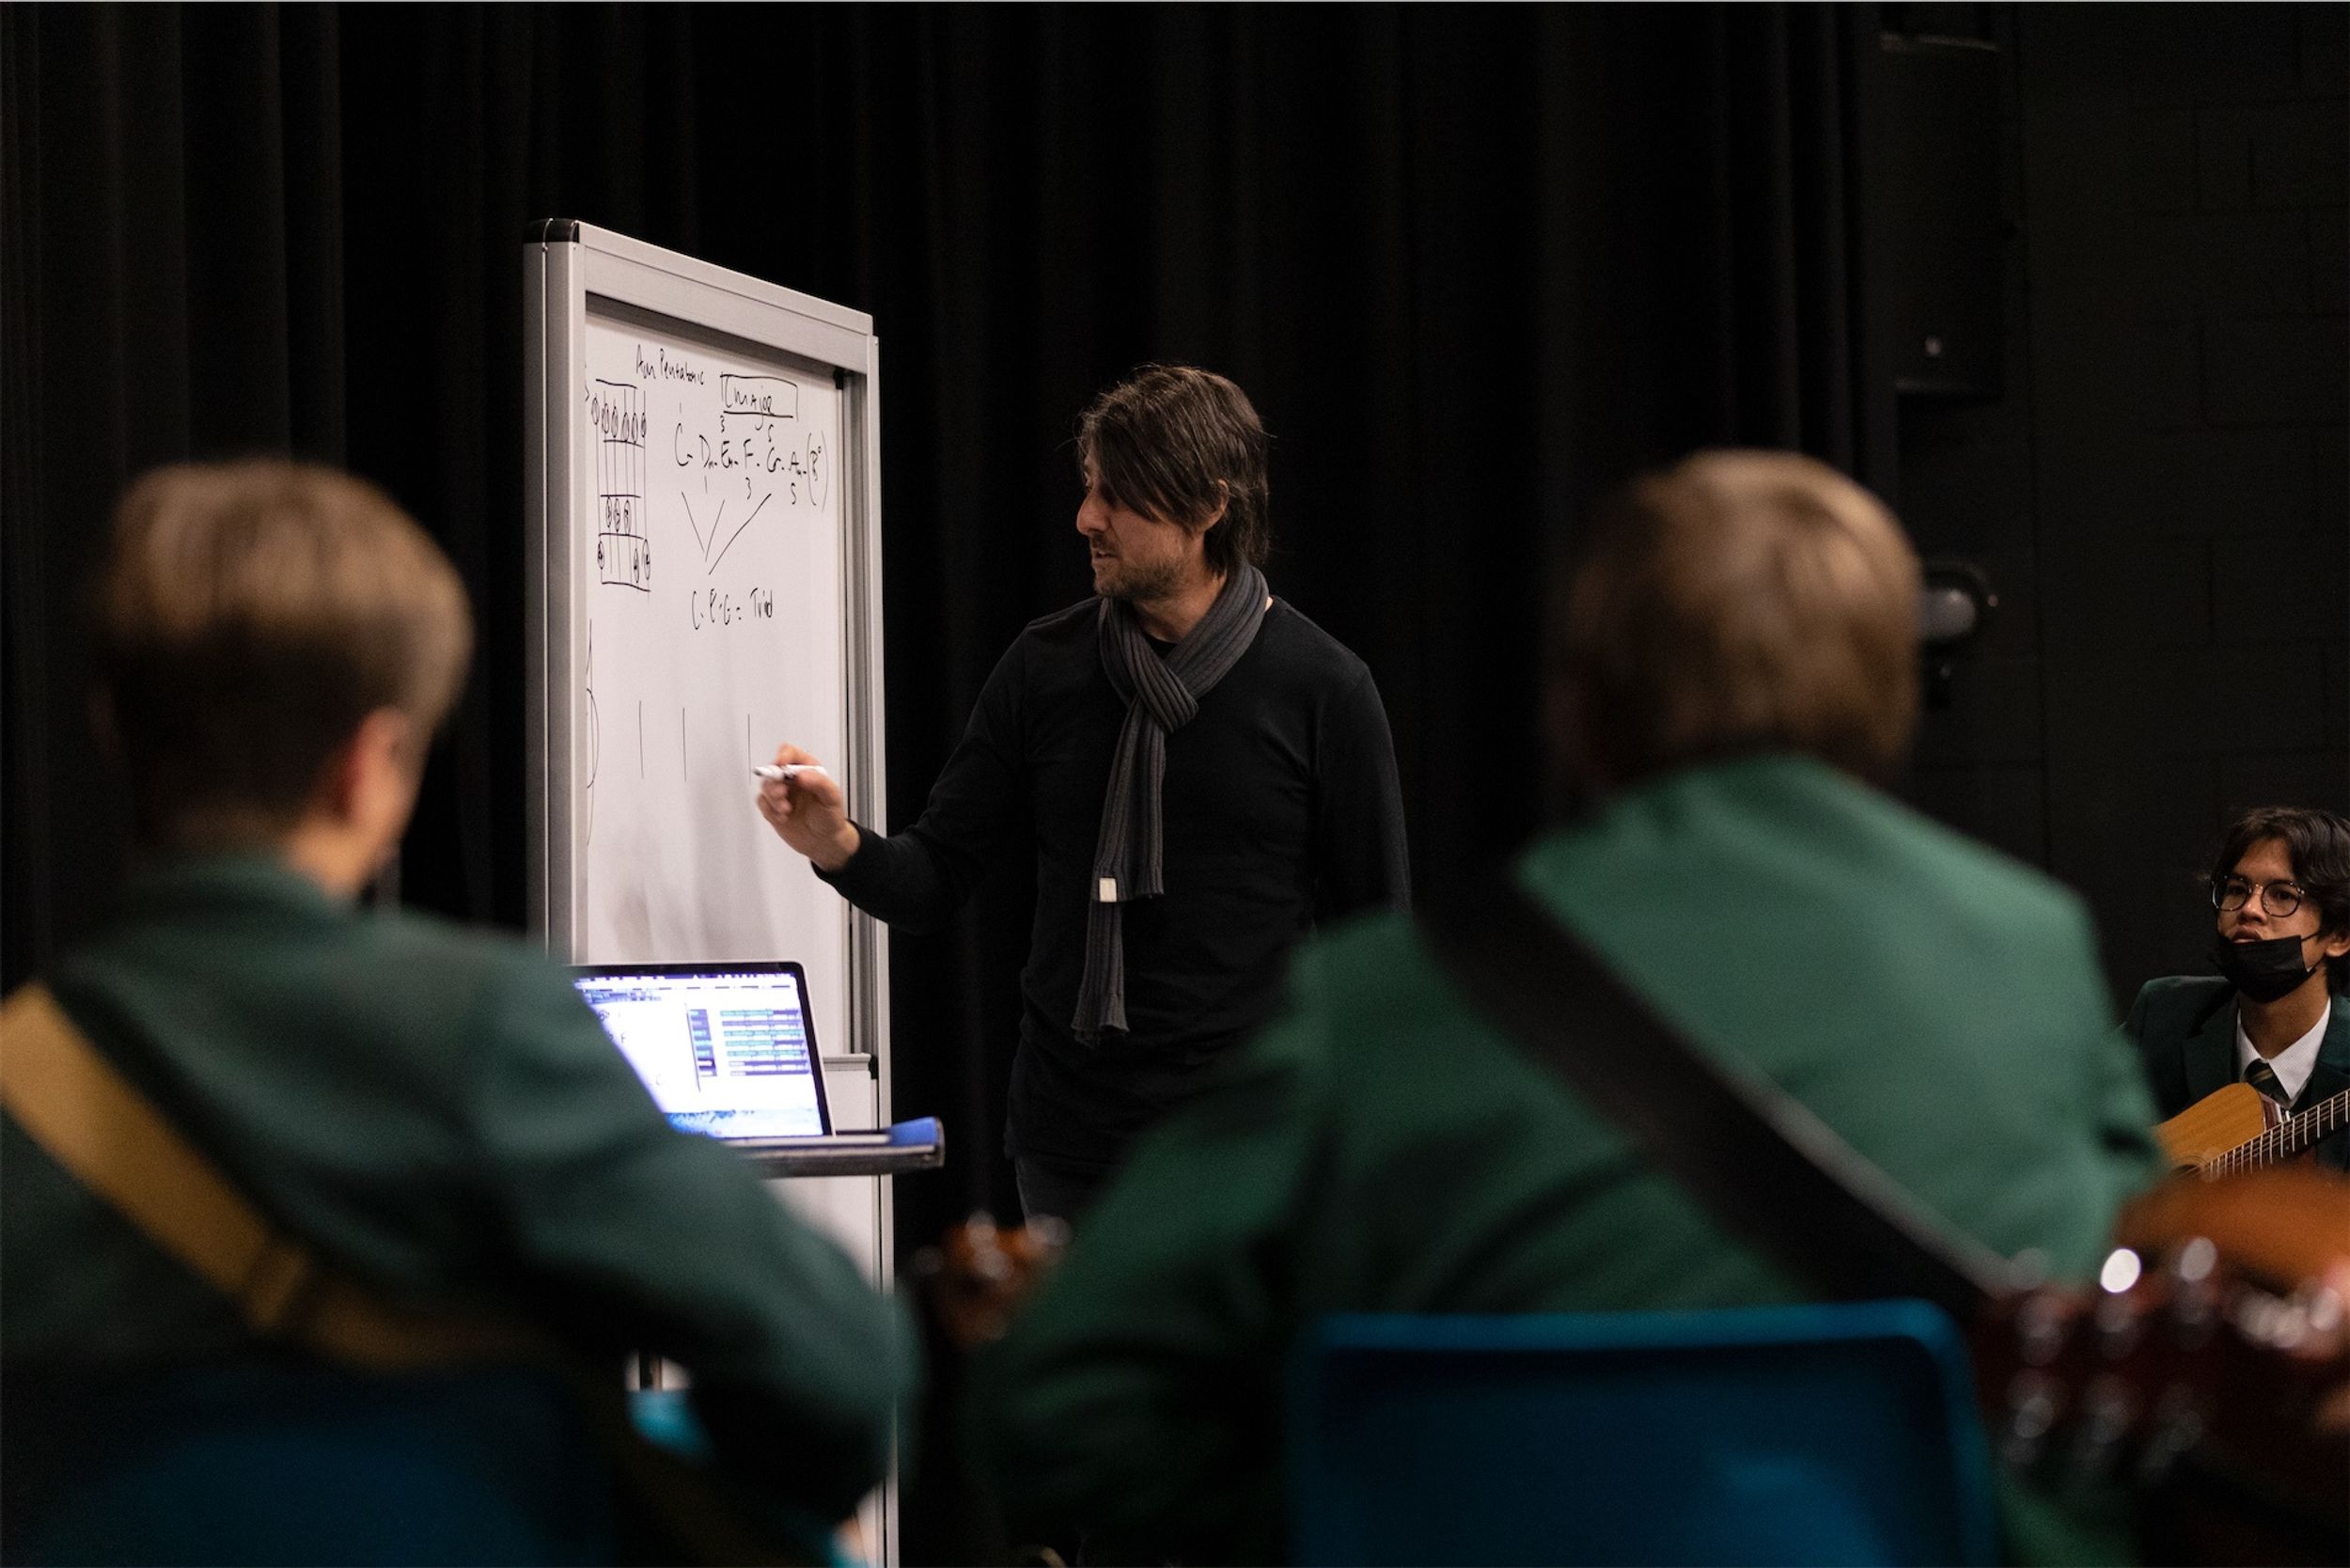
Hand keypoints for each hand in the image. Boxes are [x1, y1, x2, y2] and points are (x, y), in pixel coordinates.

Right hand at [754, 743, 860, 871]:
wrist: (824, 843)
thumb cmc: (830, 818)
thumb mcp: (832, 798)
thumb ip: (820, 783)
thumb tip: (801, 774)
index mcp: (808, 770)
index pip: (790, 753)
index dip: (783, 755)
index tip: (781, 765)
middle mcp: (792, 779)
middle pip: (773, 769)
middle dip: (775, 782)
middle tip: (782, 795)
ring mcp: (782, 793)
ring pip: (765, 785)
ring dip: (772, 798)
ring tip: (785, 810)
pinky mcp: (773, 808)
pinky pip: (762, 803)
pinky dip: (769, 810)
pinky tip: (782, 817)